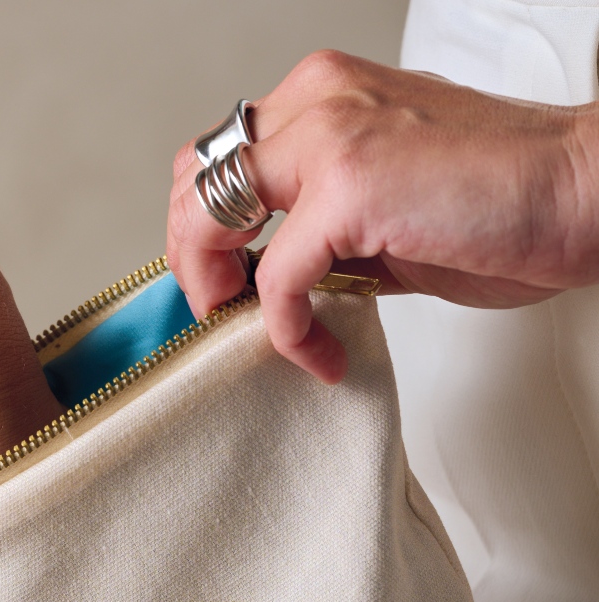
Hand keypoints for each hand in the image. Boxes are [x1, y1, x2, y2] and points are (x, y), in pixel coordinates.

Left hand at [167, 51, 598, 381]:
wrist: (582, 193)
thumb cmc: (502, 202)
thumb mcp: (383, 205)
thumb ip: (321, 228)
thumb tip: (274, 277)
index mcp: (324, 95)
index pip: (220, 156)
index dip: (205, 228)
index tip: (223, 281)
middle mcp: (319, 101)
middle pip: (197, 179)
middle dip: (194, 257)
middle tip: (221, 308)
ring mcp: (331, 137)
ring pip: (212, 216)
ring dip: (217, 287)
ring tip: (259, 329)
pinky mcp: (350, 189)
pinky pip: (276, 279)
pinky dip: (288, 331)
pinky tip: (318, 353)